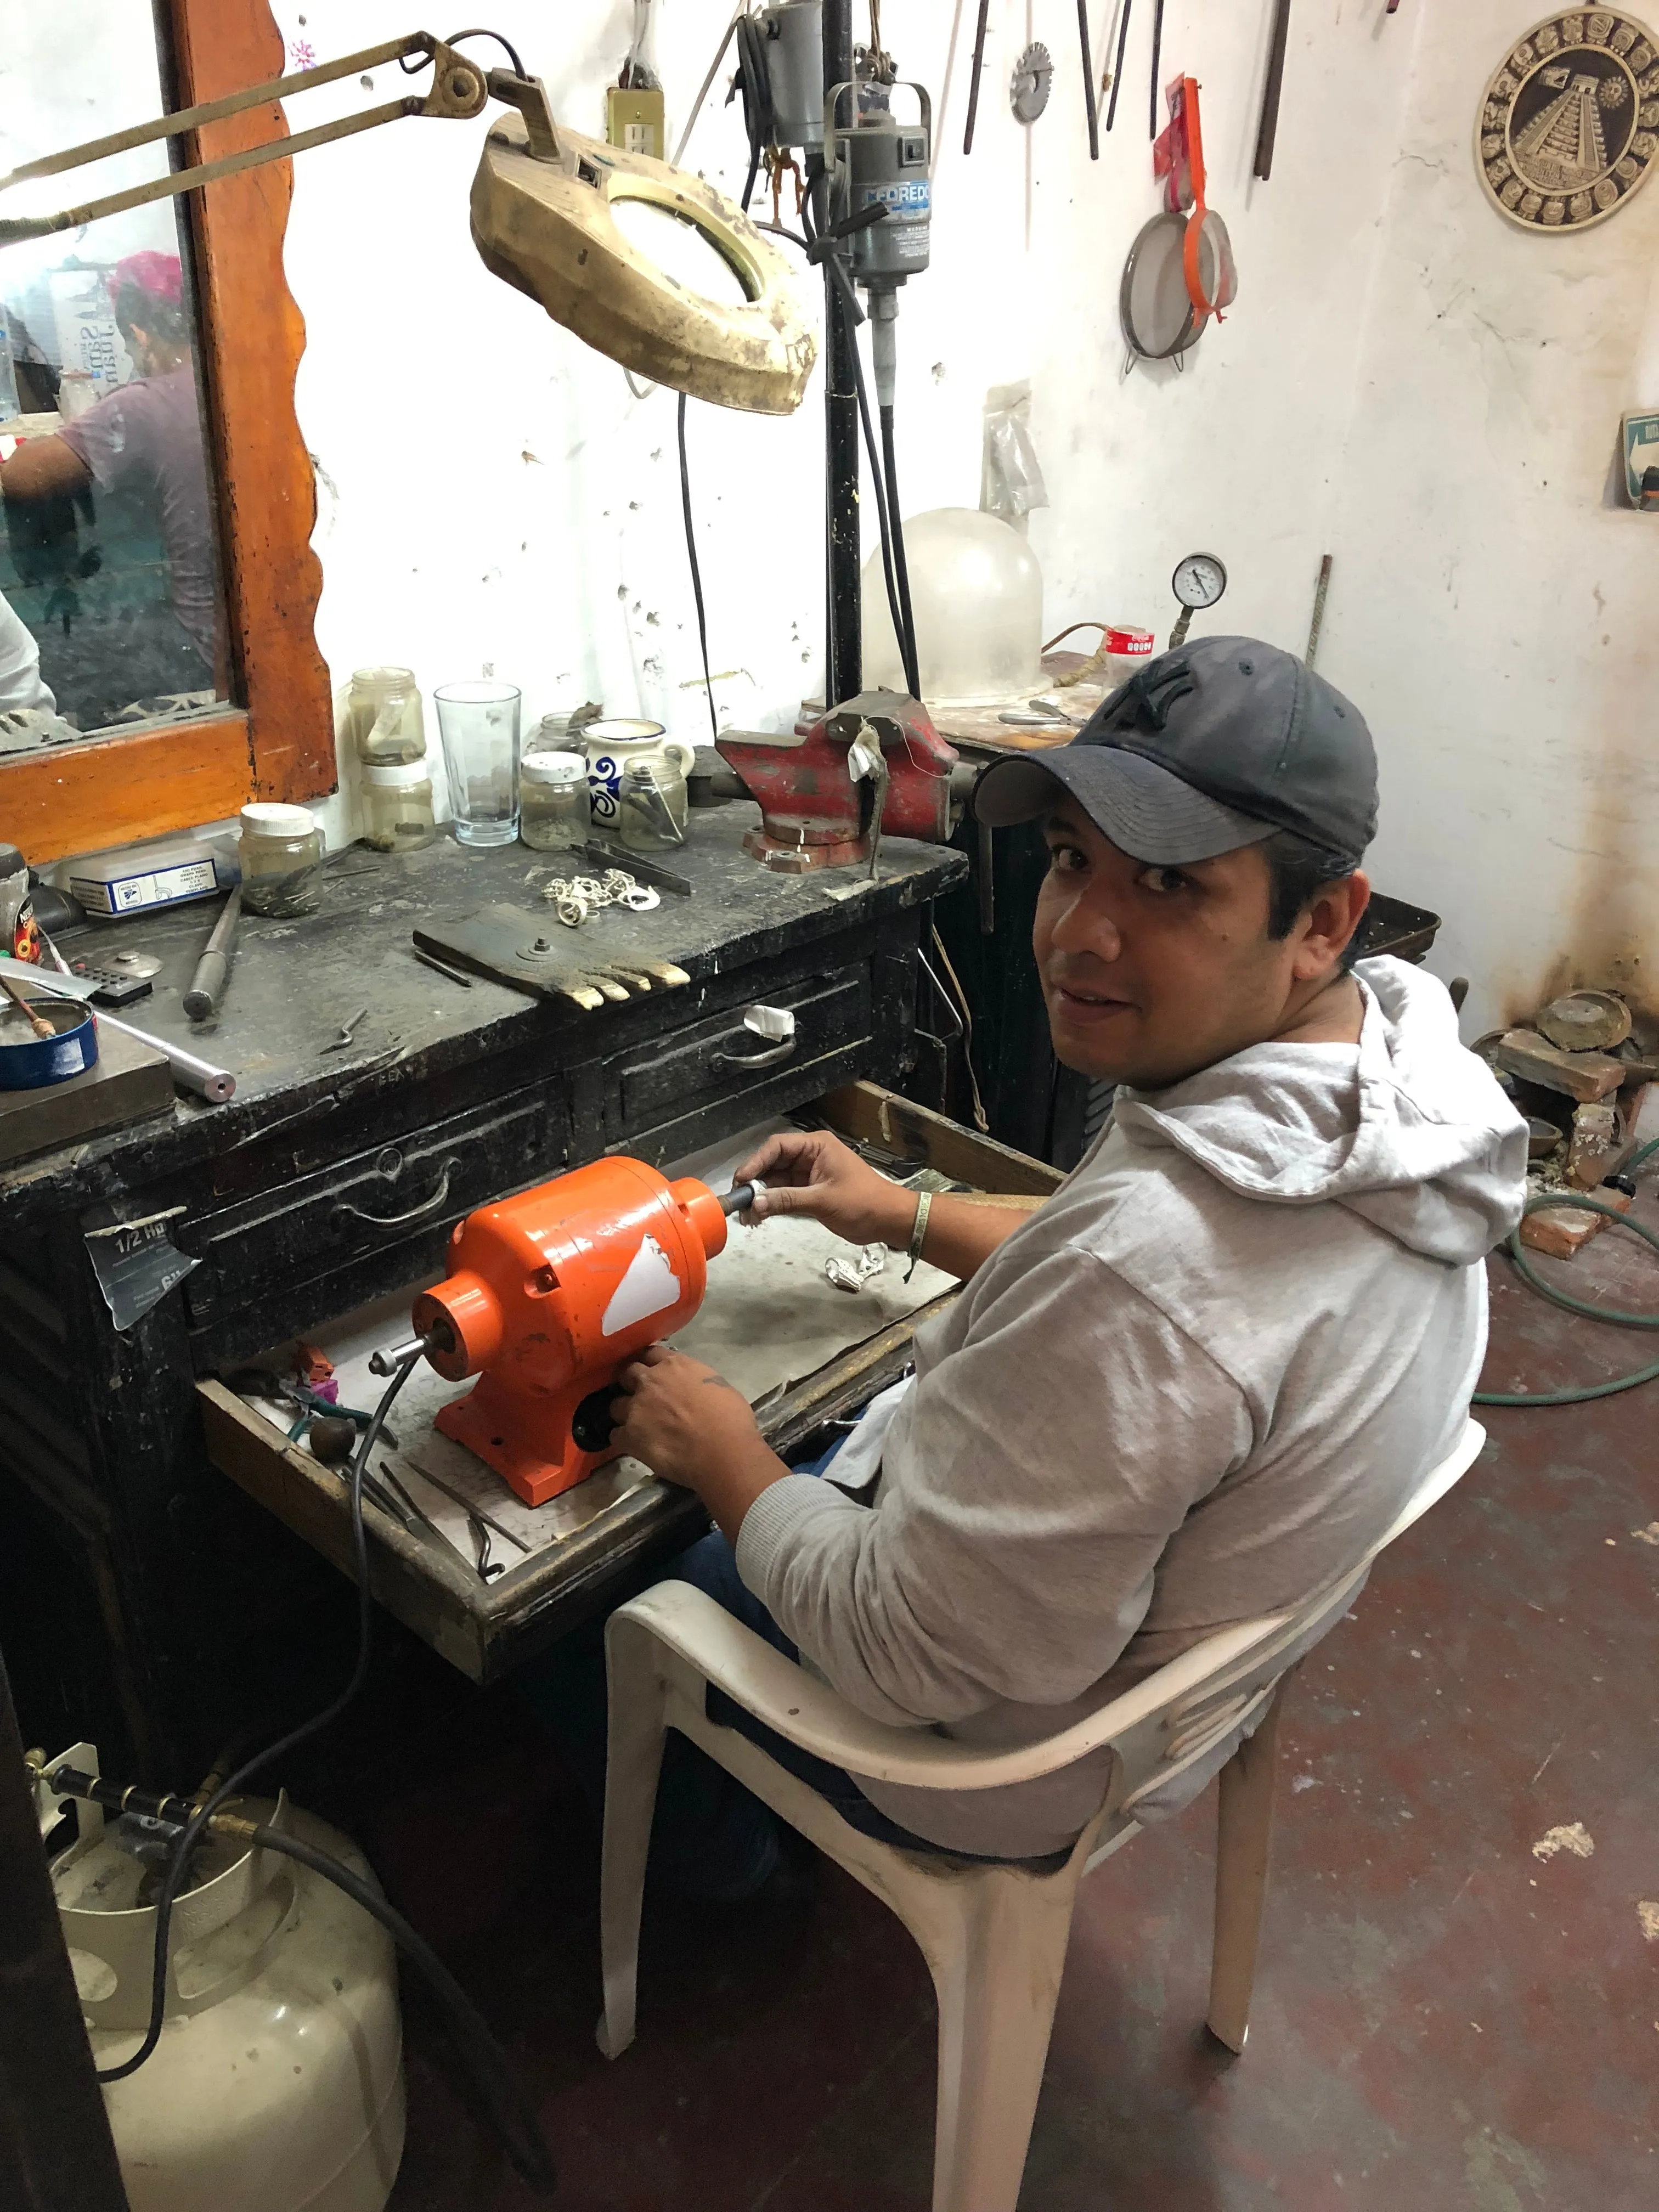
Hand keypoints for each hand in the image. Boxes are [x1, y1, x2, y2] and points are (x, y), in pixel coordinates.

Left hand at [611, 1345, 788, 1540]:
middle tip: (640, 1395)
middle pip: (627, 1373)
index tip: (651, 1371)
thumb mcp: (717, 1385)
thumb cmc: (731, 1419)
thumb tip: (689, 1388)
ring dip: (623, 1412)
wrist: (723, 1452)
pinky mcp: (629, 1436)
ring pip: (615, 1405)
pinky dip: (623, 1439)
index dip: (649, 1363)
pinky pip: (615, 1435)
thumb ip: (694, 1380)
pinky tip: (635, 1446)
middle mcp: (650, 1381)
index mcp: (674, 1365)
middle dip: (630, 1382)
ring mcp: (636, 1408)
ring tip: (635, 1424)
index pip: (650, 1353)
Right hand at [734, 1128, 915, 1247]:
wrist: (889, 1220)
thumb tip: (755, 1204)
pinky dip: (772, 1204)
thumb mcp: (823, 1200)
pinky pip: (784, 1194)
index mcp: (817, 1145)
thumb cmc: (864, 1202)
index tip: (741, 1181)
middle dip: (755, 1182)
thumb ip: (787, 1200)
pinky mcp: (810, 1192)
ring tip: (748, 1215)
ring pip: (776, 1181)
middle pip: (773, 1163)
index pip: (777, 1146)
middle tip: (740, 1202)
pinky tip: (759, 1216)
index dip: (756, 1162)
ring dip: (761, 1196)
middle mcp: (810, 1156)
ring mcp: (809, 1174)